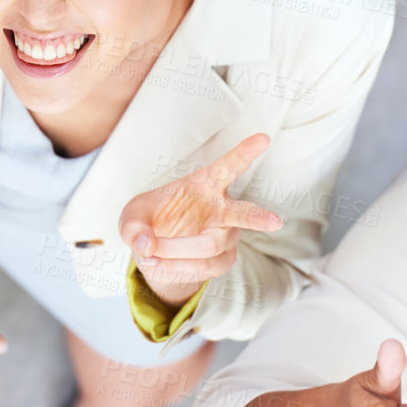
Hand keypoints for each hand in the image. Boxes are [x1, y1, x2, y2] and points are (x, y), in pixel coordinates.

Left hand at [119, 133, 282, 308]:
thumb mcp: (132, 216)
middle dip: (258, 218)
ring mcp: (227, 235)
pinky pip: (206, 267)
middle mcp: (222, 207)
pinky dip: (179, 268)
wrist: (156, 251)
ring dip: (177, 252)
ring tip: (152, 253)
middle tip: (274, 221)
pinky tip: (162, 264)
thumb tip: (146, 244)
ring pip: (210, 247)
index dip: (245, 152)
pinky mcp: (225, 258)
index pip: (229, 166)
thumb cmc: (149, 221)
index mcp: (205, 183)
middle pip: (243, 213)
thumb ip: (133, 227)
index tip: (263, 138)